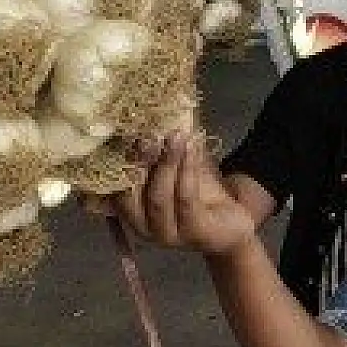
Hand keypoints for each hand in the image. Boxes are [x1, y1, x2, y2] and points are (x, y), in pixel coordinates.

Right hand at [111, 134, 256, 257]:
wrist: (234, 219)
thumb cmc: (197, 190)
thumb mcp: (173, 167)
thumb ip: (156, 150)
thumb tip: (145, 112)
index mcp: (131, 210)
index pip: (112, 188)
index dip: (116, 161)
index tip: (126, 132)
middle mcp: (142, 227)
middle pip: (129, 196)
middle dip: (140, 162)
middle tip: (150, 134)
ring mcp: (166, 235)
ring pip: (157, 197)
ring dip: (167, 163)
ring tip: (178, 136)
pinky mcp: (194, 234)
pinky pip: (186, 200)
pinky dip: (188, 170)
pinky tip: (193, 148)